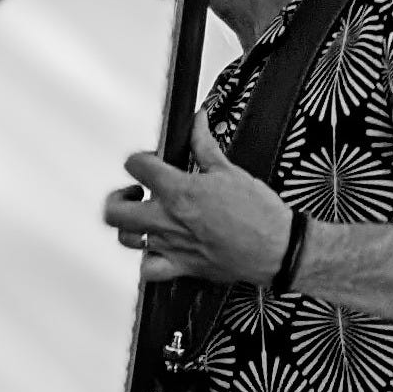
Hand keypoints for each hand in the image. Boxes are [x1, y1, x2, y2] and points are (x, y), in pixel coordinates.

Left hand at [103, 109, 292, 285]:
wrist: (277, 247)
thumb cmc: (259, 213)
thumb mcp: (229, 170)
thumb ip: (204, 145)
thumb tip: (197, 121)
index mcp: (180, 191)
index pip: (136, 165)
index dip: (139, 160)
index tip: (150, 163)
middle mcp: (169, 220)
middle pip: (115, 210)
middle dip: (118, 197)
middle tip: (134, 192)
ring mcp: (172, 246)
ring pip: (127, 239)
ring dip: (129, 227)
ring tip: (143, 219)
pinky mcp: (182, 267)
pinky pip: (148, 270)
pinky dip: (147, 261)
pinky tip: (156, 250)